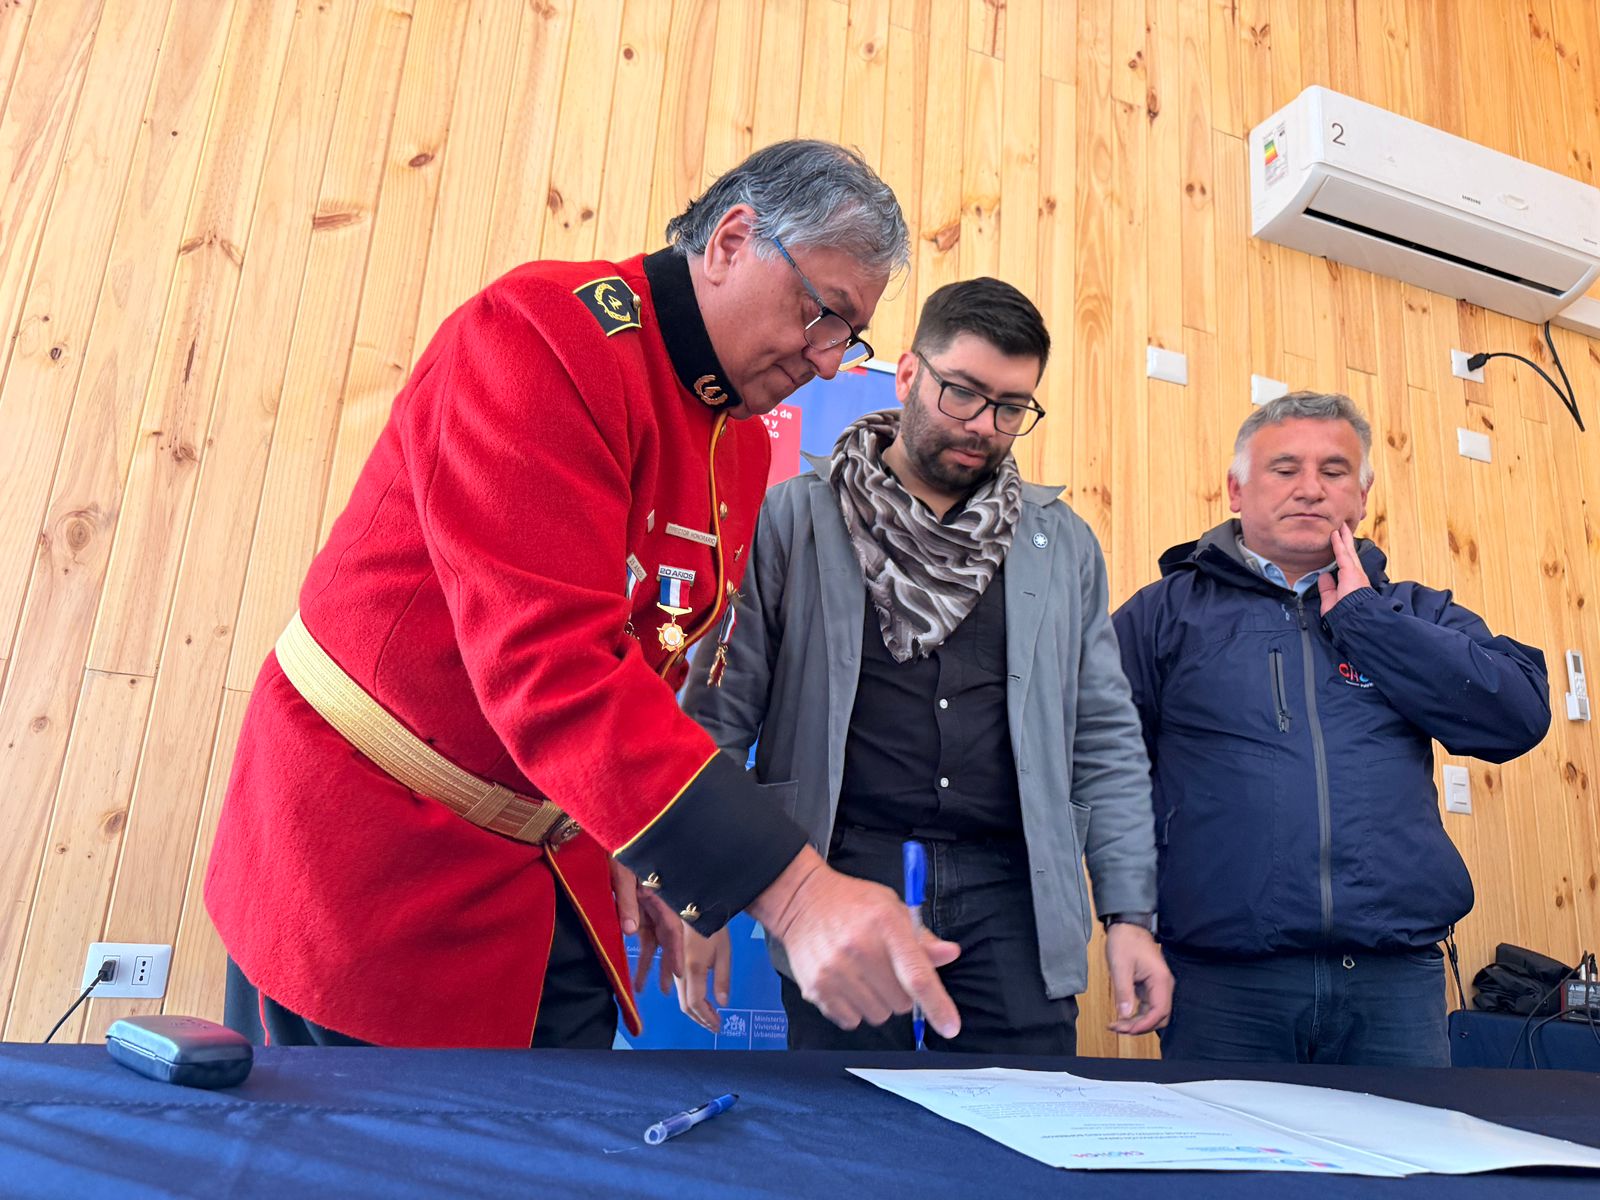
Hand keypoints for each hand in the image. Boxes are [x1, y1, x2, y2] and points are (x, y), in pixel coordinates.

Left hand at [609, 858, 681, 993]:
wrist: (615, 834)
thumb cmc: (623, 849)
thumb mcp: (624, 873)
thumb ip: (626, 901)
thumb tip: (631, 931)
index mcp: (662, 894)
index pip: (674, 927)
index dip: (676, 950)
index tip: (680, 972)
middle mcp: (660, 903)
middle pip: (668, 938)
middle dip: (668, 963)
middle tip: (669, 990)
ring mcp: (649, 907)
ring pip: (655, 940)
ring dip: (653, 963)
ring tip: (650, 989)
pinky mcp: (638, 907)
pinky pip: (643, 934)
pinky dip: (641, 952)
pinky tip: (638, 971)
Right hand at [674, 924, 730, 1033]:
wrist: (693, 906)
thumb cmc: (712, 927)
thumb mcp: (724, 952)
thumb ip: (722, 979)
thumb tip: (722, 1004)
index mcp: (694, 970)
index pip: (696, 1004)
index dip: (706, 1018)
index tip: (718, 1025)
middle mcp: (680, 973)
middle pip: (686, 1005)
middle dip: (700, 1019)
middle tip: (714, 1026)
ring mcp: (674, 968)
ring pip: (681, 997)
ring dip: (694, 1011)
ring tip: (708, 1016)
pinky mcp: (673, 963)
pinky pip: (678, 987)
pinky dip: (687, 999)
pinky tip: (695, 1002)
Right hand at [748, 846, 962, 1035]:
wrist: (801, 901)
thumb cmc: (852, 903)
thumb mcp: (891, 908)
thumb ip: (921, 937)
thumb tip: (950, 954)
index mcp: (886, 925)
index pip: (917, 976)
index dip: (937, 1005)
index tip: (950, 1027)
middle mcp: (860, 950)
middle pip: (901, 1003)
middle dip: (901, 993)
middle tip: (886, 970)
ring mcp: (836, 971)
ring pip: (878, 1015)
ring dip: (878, 1002)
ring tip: (865, 975)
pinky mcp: (817, 987)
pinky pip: (851, 1020)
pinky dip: (854, 1009)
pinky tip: (847, 983)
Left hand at [1104, 924, 1172, 1034]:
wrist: (1127, 925)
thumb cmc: (1125, 941)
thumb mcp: (1120, 966)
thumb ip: (1123, 991)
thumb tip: (1124, 1015)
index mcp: (1161, 980)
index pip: (1159, 1012)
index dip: (1144, 1025)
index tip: (1126, 1029)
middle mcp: (1164, 985)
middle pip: (1159, 1017)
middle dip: (1140, 1027)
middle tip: (1118, 1028)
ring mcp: (1158, 986)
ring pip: (1153, 1014)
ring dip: (1137, 1022)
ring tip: (1116, 1025)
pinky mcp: (1151, 986)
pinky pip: (1148, 1007)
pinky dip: (1136, 1014)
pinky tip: (1122, 1017)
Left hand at [1316, 525, 1369, 608]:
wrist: (1354, 619)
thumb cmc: (1343, 614)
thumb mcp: (1331, 599)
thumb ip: (1327, 588)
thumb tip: (1323, 576)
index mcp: (1352, 583)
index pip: (1347, 565)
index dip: (1343, 554)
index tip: (1339, 544)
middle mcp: (1356, 575)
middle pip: (1350, 554)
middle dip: (1346, 541)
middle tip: (1343, 528)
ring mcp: (1355, 572)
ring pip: (1349, 551)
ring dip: (1344, 538)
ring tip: (1341, 526)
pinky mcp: (1351, 571)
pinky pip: (1343, 554)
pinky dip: (1338, 543)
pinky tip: (1335, 534)